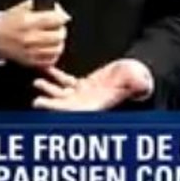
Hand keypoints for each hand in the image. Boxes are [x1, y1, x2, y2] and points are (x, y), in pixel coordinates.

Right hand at [0, 0, 69, 68]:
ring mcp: (30, 51)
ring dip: (58, 43)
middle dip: (61, 30)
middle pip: (59, 35)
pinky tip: (49, 49)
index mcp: (28, 22)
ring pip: (57, 49)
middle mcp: (30, 38)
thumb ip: (39, 6)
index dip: (61, 16)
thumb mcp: (21, 9)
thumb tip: (59, 9)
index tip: (60, 16)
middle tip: (57, 28)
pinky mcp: (30, 62)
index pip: (56, 19)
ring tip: (54, 39)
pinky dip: (53, 55)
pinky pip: (50, 60)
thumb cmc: (8, 22)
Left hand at [32, 60, 153, 110]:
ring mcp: (85, 95)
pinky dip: (56, 76)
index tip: (48, 107)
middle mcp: (89, 102)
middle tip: (37, 102)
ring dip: (50, 90)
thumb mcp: (139, 79)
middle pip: (65, 107)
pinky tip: (48, 69)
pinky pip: (65, 82)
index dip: (60, 110)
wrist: (137, 72)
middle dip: (50, 105)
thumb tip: (142, 84)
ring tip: (38, 82)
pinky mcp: (84, 85)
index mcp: (99, 104)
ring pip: (62, 95)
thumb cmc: (138, 77)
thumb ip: (138, 83)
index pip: (76, 111)